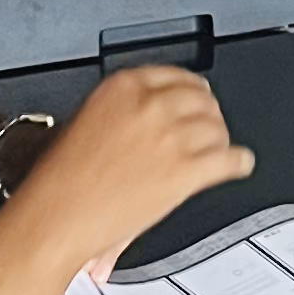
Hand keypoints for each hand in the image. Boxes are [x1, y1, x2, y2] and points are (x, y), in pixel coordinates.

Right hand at [12, 65, 253, 276]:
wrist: (55, 218)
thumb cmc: (59, 181)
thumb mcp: (86, 124)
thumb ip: (124, 113)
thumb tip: (148, 117)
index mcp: (123, 86)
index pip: (177, 77)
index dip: (192, 92)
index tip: (196, 99)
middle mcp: (151, 105)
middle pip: (203, 100)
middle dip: (208, 116)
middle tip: (209, 129)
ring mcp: (172, 136)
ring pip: (217, 129)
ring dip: (221, 141)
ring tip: (218, 152)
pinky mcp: (186, 170)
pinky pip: (229, 160)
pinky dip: (238, 163)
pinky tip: (238, 165)